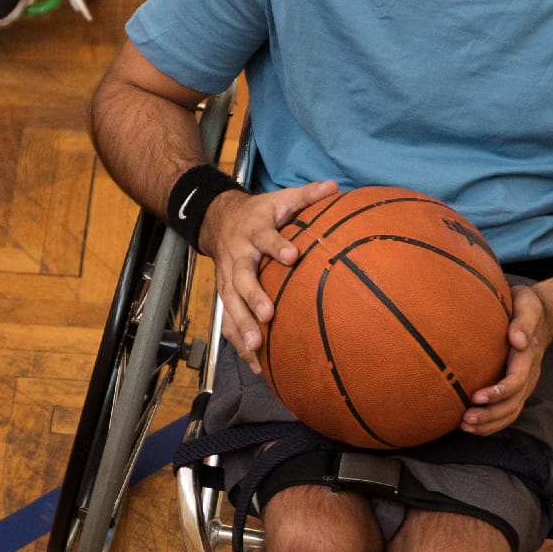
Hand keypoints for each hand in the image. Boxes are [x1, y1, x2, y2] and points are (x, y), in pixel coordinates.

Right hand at [200, 179, 337, 373]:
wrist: (218, 220)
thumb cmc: (258, 215)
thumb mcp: (279, 199)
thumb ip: (306, 196)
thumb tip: (334, 187)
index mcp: (254, 232)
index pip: (266, 238)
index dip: (278, 246)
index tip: (292, 255)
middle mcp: (238, 257)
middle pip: (242, 279)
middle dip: (252, 298)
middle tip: (267, 316)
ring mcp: (227, 279)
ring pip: (231, 305)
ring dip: (242, 327)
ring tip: (256, 347)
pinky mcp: (225, 296)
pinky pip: (229, 322)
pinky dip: (240, 343)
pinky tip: (256, 364)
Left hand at [464, 282, 552, 434]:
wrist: (541, 315)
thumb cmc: (526, 306)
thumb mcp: (527, 305)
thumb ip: (523, 321)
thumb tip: (518, 340)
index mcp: (529, 357)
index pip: (516, 381)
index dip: (498, 393)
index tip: (476, 397)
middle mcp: (529, 374)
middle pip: (513, 403)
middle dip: (490, 415)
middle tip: (465, 419)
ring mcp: (525, 383)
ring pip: (511, 412)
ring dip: (489, 424)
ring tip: (465, 426)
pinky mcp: (517, 388)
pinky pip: (508, 411)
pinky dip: (492, 423)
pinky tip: (472, 426)